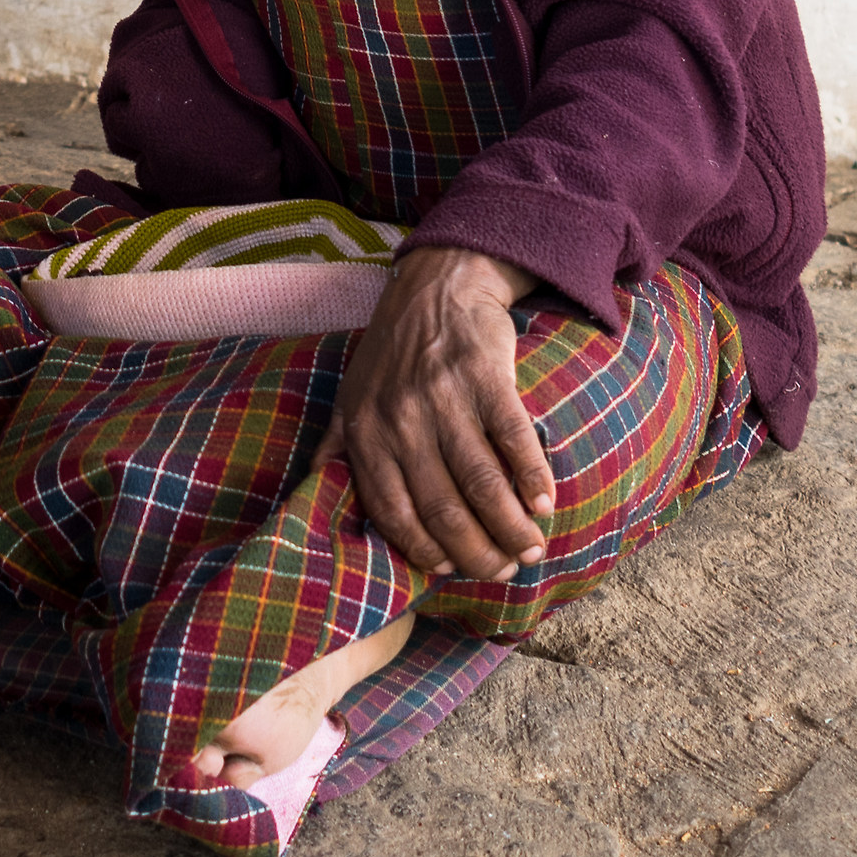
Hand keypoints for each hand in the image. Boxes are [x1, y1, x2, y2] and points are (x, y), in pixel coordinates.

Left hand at [313, 246, 554, 581]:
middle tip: (502, 570)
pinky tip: (544, 503)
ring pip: (482, 483)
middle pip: (443, 508)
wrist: (437, 285)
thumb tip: (312, 491)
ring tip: (530, 549)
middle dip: (477, 552)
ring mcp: (444, 398)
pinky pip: (514, 440)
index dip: (425, 550)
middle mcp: (401, 420)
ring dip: (511, 526)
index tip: (449, 571)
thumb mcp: (350, 395)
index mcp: (365, 432)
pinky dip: (532, 477)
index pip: (392, 511)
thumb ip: (336, 445)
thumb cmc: (392, 350)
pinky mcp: (486, 377)